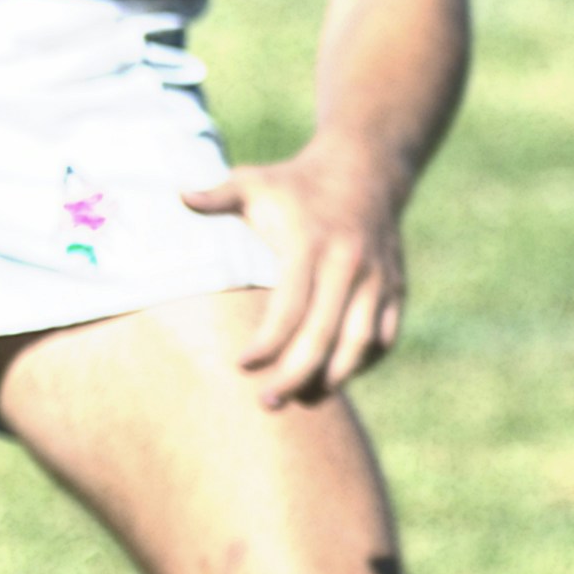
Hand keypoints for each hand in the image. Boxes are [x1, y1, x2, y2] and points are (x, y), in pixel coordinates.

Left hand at [189, 149, 417, 403]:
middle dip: (295, 374)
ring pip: (360, 343)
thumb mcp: (255, 181)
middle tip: (266, 402)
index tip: (241, 365)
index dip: (267, 342)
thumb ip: (219, 193)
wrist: (366, 170)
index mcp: (312, 244)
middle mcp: (349, 265)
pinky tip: (334, 376)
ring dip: (334, 378)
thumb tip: (178, 196)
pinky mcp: (395, 289)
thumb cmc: (296, 184)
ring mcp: (377, 279)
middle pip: (324, 334)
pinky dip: (363, 363)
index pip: (290, 306)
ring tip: (305, 400)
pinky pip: (383, 337)